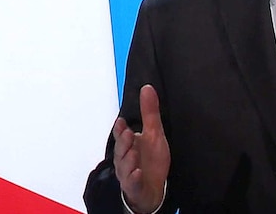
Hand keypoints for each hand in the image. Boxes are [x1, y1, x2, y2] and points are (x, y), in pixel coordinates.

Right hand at [113, 84, 170, 212]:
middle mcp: (125, 158)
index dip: (120, 129)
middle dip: (123, 142)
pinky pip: (132, 183)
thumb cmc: (150, 159)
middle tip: (128, 134)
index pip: (121, 135)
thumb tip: (147, 88)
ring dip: (128, 160)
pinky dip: (134, 178)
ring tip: (133, 153)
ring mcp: (128, 173)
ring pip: (124, 166)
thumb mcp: (154, 133)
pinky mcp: (134, 186)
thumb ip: (149, 112)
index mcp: (128, 144)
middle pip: (121, 150)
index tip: (121, 122)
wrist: (153, 187)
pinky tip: (138, 173)